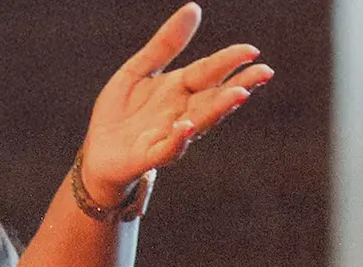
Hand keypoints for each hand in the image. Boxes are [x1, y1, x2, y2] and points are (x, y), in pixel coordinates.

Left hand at [80, 3, 273, 201]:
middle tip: (264, 73)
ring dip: (219, 109)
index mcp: (180, 90)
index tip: (253, 51)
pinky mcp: (149, 156)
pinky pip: (167, 149)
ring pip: (200, 122)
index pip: (210, 72)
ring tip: (238, 94)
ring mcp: (169, 135)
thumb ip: (166, 44)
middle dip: (240, 85)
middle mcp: (182, 112)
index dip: (230, 61)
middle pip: (214, 97)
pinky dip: (178, 139)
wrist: (97, 152)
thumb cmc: (122, 113)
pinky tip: (185, 126)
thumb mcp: (140, 69)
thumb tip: (195, 8)